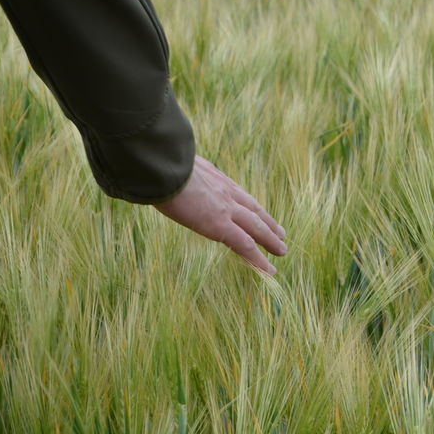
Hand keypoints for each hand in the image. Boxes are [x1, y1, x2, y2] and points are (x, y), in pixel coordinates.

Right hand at [153, 156, 286, 275]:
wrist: (160, 165)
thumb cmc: (154, 163)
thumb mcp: (168, 162)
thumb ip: (170, 170)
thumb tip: (151, 171)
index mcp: (212, 175)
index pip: (234, 191)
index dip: (246, 203)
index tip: (254, 209)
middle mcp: (224, 190)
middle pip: (252, 208)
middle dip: (267, 221)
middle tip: (280, 232)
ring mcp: (225, 208)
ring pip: (256, 227)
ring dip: (270, 239)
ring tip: (282, 250)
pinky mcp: (220, 225)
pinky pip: (245, 245)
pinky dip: (258, 259)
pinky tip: (269, 270)